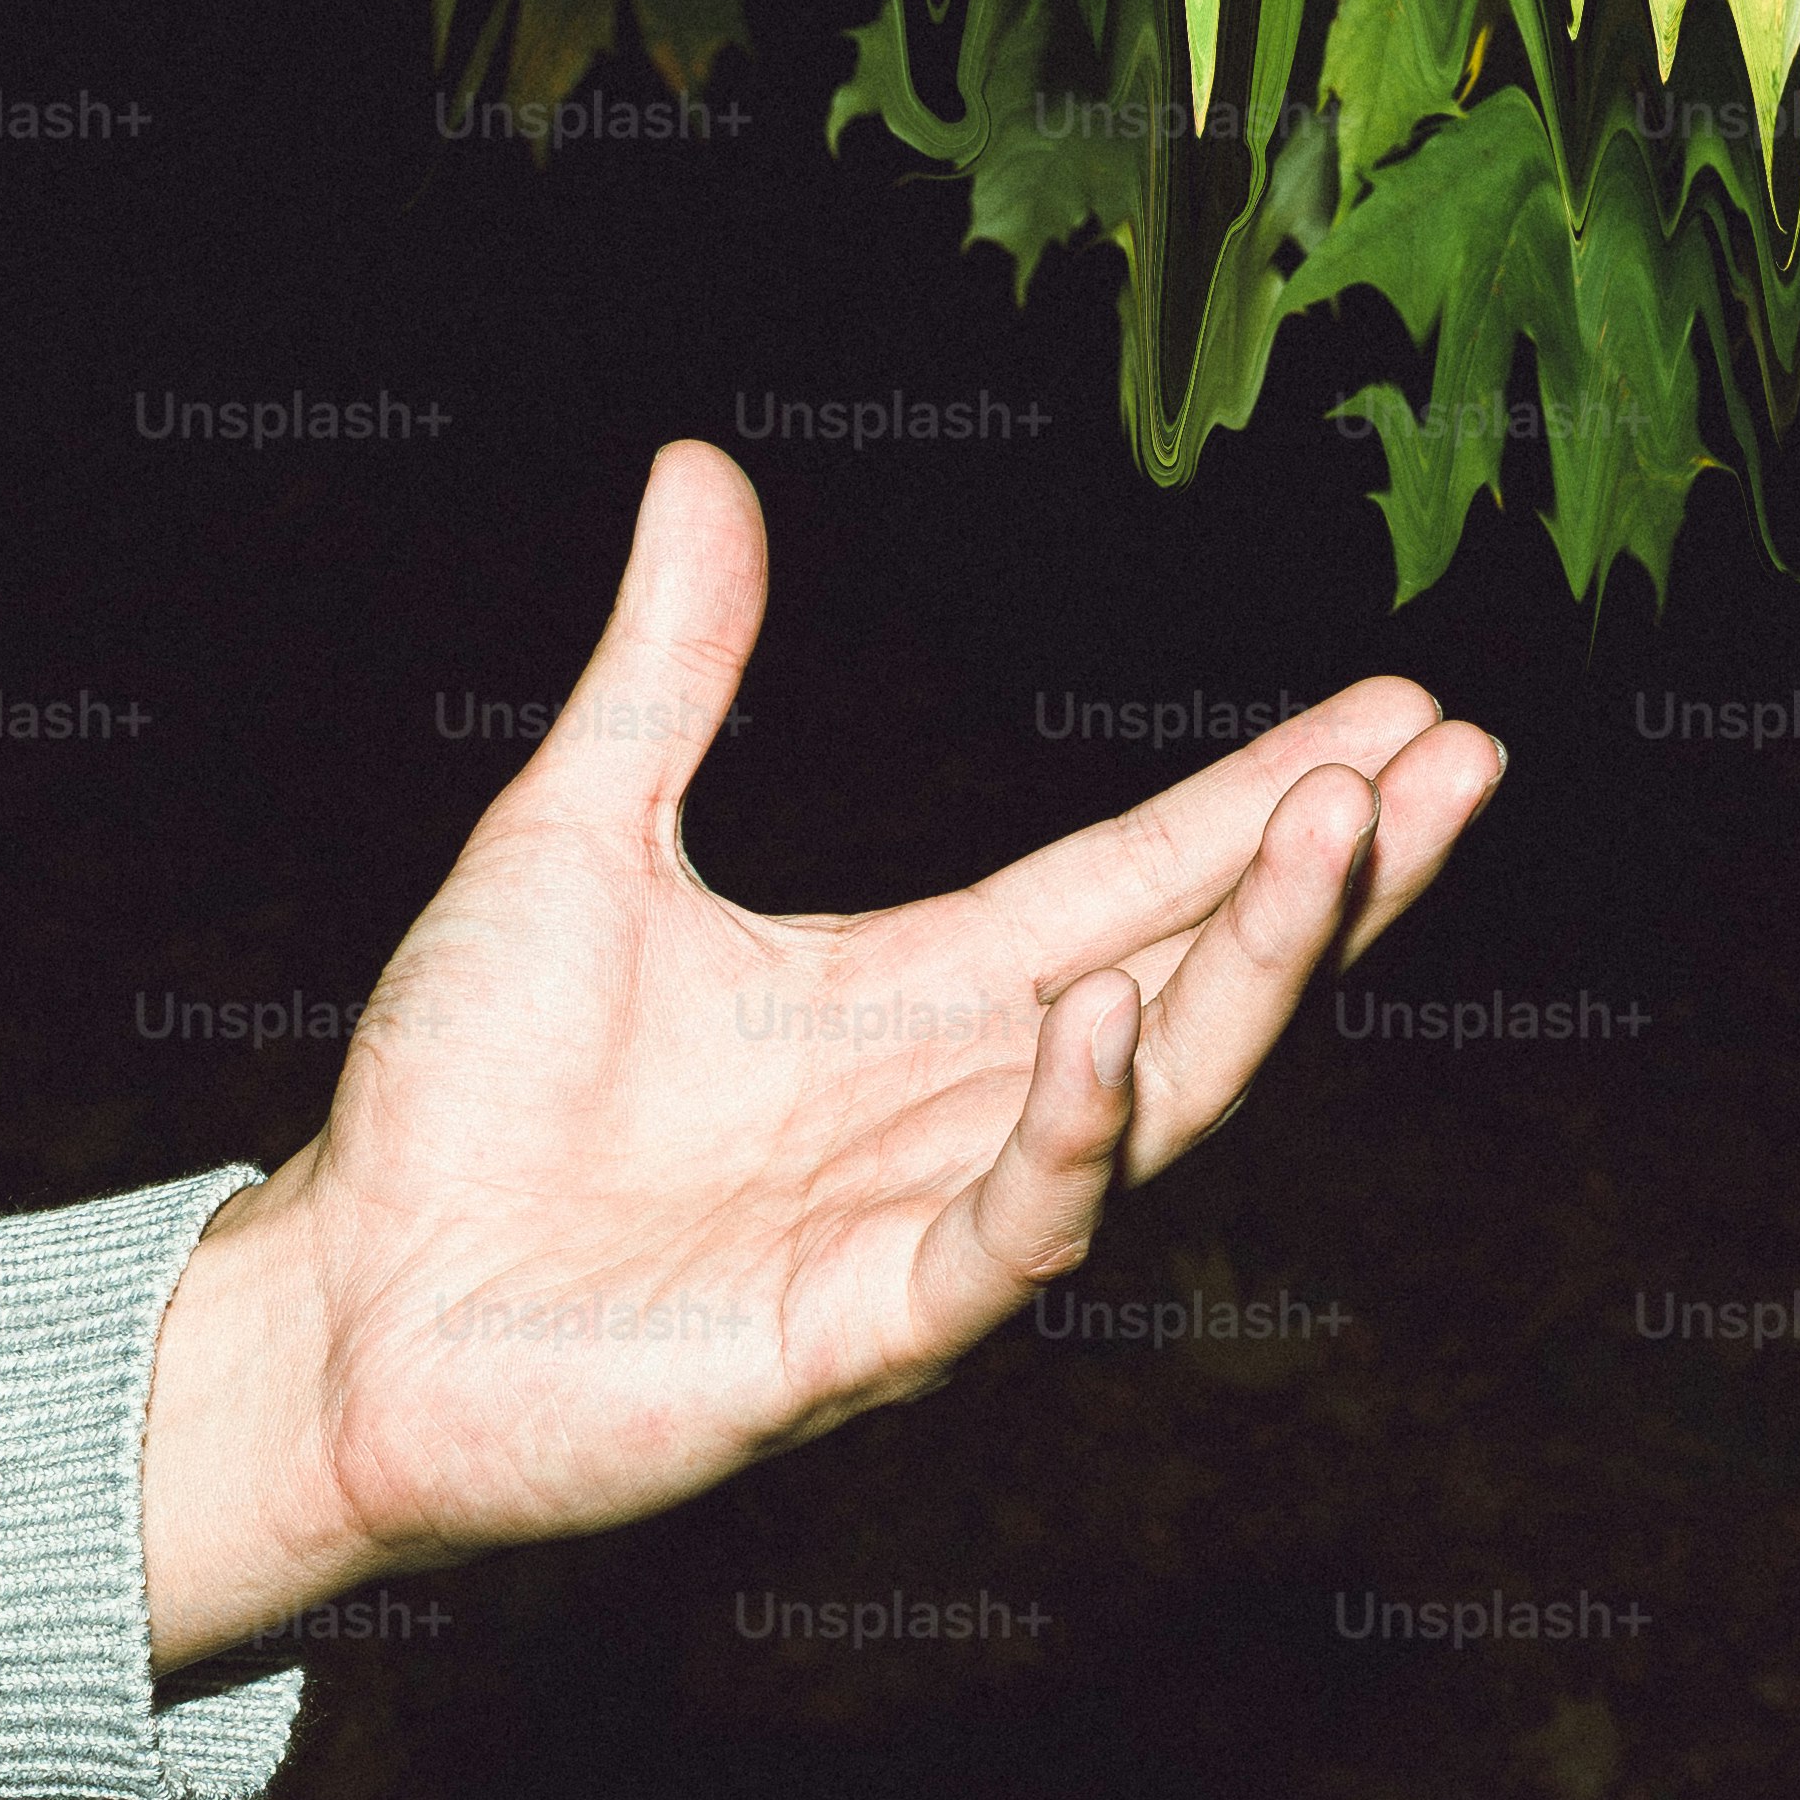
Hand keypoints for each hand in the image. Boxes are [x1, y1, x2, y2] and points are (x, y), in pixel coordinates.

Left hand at [133, 439, 1502, 1667]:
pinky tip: (1110, 1016)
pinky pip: (1003, 1240)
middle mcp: (951, 1110)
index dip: (1266, 800)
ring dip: (1258, 972)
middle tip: (1461, 756)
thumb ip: (672, 665)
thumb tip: (700, 464)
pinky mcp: (852, 1335)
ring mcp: (920, 1227)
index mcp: (911, 998)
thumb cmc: (455, 1092)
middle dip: (1336, 875)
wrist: (338, 1292)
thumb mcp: (579, 831)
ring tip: (1346, 832)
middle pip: (1196, 978)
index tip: (1403, 708)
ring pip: (1150, 1097)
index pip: (1134, 881)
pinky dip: (1070, 1136)